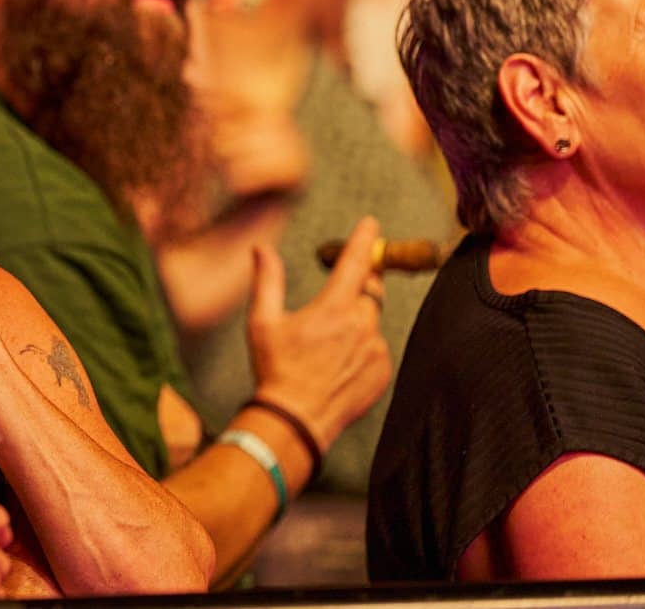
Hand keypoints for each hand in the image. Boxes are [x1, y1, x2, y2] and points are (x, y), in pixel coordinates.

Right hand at [245, 215, 391, 448]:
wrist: (296, 421)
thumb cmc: (275, 370)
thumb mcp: (262, 322)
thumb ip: (267, 280)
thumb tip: (261, 249)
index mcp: (332, 309)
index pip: (356, 263)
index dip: (365, 240)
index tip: (372, 224)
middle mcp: (360, 326)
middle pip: (370, 290)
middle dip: (358, 284)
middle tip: (338, 294)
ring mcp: (375, 350)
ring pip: (371, 322)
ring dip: (356, 321)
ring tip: (327, 346)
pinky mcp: (382, 372)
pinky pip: (376, 348)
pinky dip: (362, 347)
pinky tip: (337, 364)